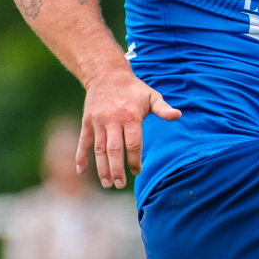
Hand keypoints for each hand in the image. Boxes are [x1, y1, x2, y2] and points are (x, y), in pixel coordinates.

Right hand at [78, 67, 180, 188]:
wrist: (107, 74)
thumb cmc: (133, 89)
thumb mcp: (151, 96)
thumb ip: (163, 109)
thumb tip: (178, 115)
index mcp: (131, 117)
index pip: (133, 144)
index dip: (135, 160)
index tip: (137, 171)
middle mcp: (113, 121)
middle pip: (115, 150)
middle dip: (117, 169)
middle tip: (120, 184)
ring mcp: (98, 122)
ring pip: (99, 149)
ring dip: (102, 168)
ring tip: (107, 184)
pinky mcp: (87, 122)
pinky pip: (84, 141)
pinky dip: (80, 156)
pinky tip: (80, 171)